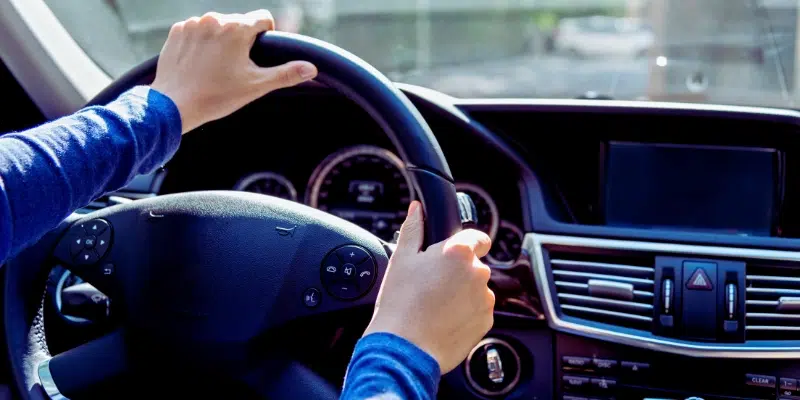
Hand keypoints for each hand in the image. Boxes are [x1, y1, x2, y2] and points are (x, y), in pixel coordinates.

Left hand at [151, 10, 317, 132]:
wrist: (174, 105)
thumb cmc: (217, 96)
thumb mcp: (256, 86)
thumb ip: (286, 74)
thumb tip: (311, 68)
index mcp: (237, 28)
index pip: (263, 18)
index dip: (266, 36)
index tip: (257, 55)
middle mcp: (214, 19)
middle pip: (239, 23)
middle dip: (241, 40)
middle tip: (235, 67)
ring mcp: (193, 24)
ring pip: (217, 26)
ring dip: (220, 41)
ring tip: (215, 67)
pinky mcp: (177, 31)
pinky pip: (197, 31)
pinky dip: (201, 43)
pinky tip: (199, 64)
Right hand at [363, 201, 494, 372]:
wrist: (405, 348)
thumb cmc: (400, 304)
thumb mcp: (401, 259)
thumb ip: (413, 229)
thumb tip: (416, 209)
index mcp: (458, 252)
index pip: (478, 237)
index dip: (465, 244)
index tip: (451, 255)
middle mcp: (478, 272)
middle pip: (474, 265)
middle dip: (458, 272)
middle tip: (432, 284)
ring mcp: (485, 299)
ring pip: (476, 289)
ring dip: (462, 293)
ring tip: (436, 305)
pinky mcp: (486, 322)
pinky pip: (478, 311)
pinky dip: (465, 313)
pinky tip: (443, 319)